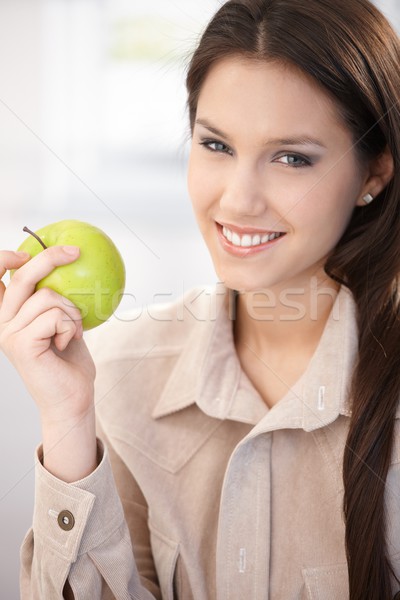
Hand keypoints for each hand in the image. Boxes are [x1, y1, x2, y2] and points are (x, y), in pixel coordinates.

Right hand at [0, 247, 95, 423]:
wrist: (71, 398)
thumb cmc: (69, 360)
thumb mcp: (60, 321)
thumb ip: (51, 298)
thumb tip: (65, 262)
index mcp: (6, 315)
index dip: (3, 259)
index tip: (25, 253)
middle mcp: (1, 323)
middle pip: (21, 277)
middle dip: (50, 258)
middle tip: (75, 252)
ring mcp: (9, 334)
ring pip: (47, 297)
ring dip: (72, 311)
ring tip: (72, 331)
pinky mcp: (22, 345)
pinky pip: (56, 316)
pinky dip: (71, 326)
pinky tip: (68, 342)